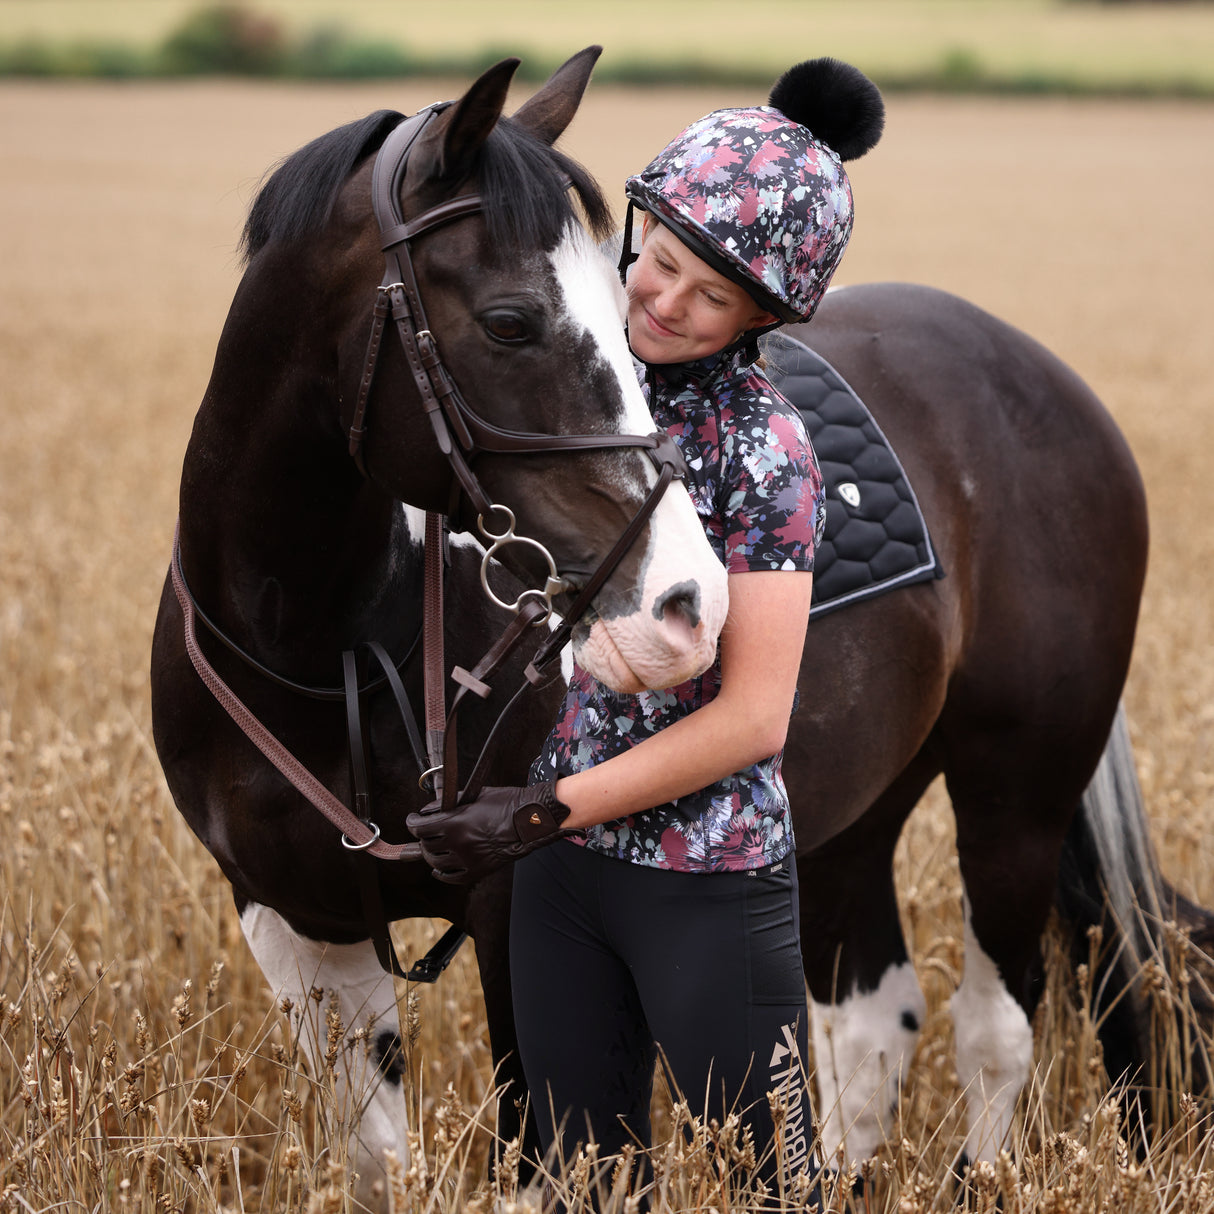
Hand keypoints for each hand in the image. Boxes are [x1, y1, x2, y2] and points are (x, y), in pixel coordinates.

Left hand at [406, 781, 576, 884]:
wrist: (531, 820)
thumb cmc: (507, 803)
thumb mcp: (475, 795)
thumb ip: (449, 802)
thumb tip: (429, 809)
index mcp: (455, 822)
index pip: (419, 827)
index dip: (411, 822)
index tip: (412, 819)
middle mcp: (457, 843)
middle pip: (425, 845)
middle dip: (422, 837)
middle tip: (425, 830)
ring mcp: (467, 859)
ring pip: (435, 862)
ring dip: (430, 853)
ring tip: (432, 846)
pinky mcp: (478, 871)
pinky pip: (451, 877)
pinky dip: (441, 873)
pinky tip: (439, 867)